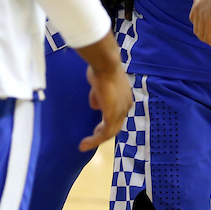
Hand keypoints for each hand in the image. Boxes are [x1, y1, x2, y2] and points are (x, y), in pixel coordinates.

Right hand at [77, 34, 131, 151]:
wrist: (105, 64)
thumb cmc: (101, 68)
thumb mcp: (99, 83)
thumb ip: (98, 95)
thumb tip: (96, 105)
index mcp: (125, 97)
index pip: (118, 114)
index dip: (107, 121)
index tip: (98, 126)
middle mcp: (126, 106)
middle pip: (116, 125)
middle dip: (103, 132)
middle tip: (94, 136)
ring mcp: (121, 112)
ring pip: (110, 132)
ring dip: (96, 140)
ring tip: (84, 145)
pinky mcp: (112, 116)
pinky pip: (104, 134)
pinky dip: (94, 141)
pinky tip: (84, 144)